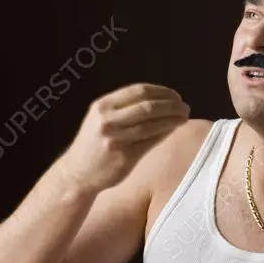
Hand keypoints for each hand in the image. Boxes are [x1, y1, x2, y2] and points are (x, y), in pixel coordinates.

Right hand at [60, 83, 189, 191]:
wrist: (78, 172)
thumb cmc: (94, 143)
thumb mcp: (101, 118)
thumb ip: (124, 107)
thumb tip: (161, 100)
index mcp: (103, 105)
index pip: (139, 90)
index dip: (162, 91)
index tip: (176, 96)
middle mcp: (108, 120)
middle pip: (149, 106)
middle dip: (172, 105)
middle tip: (185, 107)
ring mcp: (116, 139)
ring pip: (153, 124)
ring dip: (173, 119)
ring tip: (184, 117)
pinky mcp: (124, 157)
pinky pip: (151, 141)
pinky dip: (165, 133)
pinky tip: (173, 130)